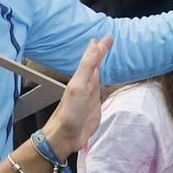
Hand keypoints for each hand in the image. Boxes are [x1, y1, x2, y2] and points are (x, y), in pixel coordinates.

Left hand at [41, 37, 112, 158]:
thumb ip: (88, 66)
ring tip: (103, 55)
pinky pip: (100, 89)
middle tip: (106, 41)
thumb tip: (95, 46)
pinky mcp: (94, 107)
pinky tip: (101, 79)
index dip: (99, 48)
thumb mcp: (79, 86)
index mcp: (81, 78)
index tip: (107, 37)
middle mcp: (85, 84)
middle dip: (100, 53)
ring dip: (100, 64)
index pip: (92, 58)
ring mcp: (90, 96)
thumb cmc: (69, 113)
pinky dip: (102, 81)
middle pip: (94, 64)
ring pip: (96, 75)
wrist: (66, 136)